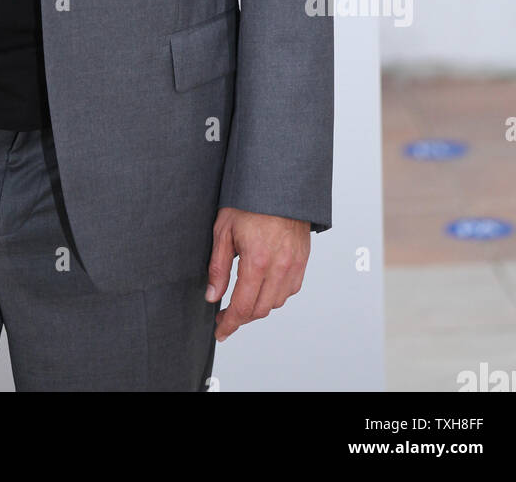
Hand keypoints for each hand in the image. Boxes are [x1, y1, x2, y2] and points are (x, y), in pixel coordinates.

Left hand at [207, 207, 309, 341]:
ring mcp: (295, 265)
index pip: (243, 307)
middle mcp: (280, 267)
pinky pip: (290, 289)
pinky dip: (275, 294)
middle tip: (225, 315)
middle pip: (260, 310)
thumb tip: (213, 296)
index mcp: (257, 261)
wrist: (278, 183)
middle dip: (241, 317)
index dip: (229, 323)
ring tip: (243, 299)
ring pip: (276, 302)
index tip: (220, 331)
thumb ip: (218, 268)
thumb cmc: (248, 202)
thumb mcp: (223, 231)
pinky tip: (263, 286)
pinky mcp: (303, 260)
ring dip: (258, 306)